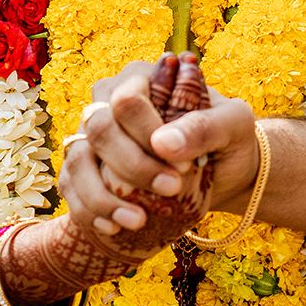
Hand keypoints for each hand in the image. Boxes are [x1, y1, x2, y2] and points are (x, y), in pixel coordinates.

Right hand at [62, 60, 252, 249]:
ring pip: (78, 160)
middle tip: (171, 190)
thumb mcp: (234, 125)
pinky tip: (115, 228)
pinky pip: (71, 187)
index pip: (128, 101)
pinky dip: (89, 211)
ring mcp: (92, 135)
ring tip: (137, 221)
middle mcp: (109, 100)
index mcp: (143, 77)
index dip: (150, 135)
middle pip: (99, 128)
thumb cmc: (230, 138)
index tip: (186, 166)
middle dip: (132, 165)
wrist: (224, 172)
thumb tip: (163, 143)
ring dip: (103, 196)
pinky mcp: (86, 168)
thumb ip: (205, 126)